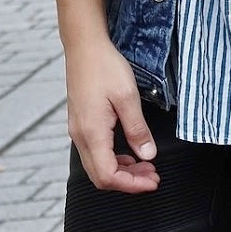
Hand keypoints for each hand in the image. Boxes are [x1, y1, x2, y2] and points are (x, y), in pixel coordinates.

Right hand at [65, 34, 159, 193]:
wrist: (84, 46)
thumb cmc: (104, 66)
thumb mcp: (128, 96)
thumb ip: (137, 129)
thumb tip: (148, 155)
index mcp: (92, 133)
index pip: (108, 176)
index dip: (132, 185)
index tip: (153, 181)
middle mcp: (80, 136)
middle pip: (101, 177)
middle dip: (129, 181)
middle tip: (153, 176)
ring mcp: (78, 130)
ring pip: (96, 166)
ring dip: (121, 171)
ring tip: (145, 165)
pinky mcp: (80, 123)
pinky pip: (94, 153)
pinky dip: (113, 159)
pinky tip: (129, 151)